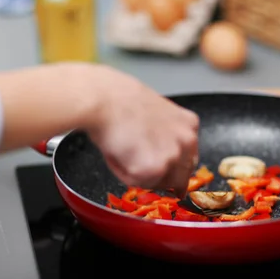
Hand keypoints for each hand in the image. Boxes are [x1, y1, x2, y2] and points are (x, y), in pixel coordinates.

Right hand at [0, 63, 198, 195]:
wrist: (90, 94)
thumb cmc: (109, 97)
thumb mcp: (147, 108)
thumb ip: (159, 133)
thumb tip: (157, 154)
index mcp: (186, 124)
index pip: (189, 163)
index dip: (167, 169)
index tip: (154, 170)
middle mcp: (185, 139)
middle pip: (177, 178)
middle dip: (152, 174)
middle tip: (126, 152)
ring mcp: (171, 154)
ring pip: (156, 183)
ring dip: (136, 172)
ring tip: (118, 145)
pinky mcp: (152, 166)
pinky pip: (138, 184)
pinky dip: (123, 174)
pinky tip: (113, 150)